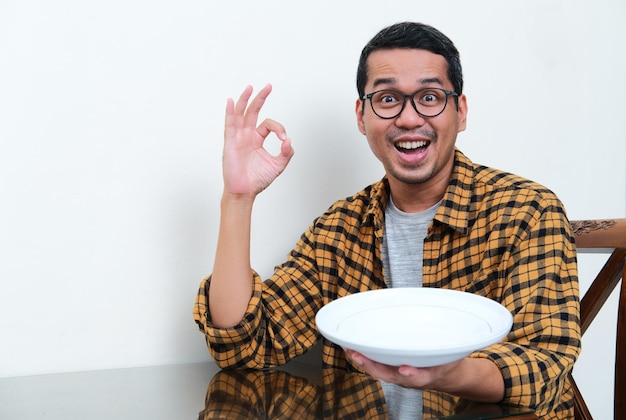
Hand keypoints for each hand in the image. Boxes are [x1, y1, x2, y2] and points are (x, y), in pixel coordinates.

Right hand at [222, 84, 293, 197]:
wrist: (245, 192)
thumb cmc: (258, 180)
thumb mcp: (277, 165)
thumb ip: (286, 153)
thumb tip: (288, 140)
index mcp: (257, 139)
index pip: (268, 124)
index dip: (278, 128)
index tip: (284, 138)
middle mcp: (247, 135)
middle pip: (253, 112)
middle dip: (261, 98)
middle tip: (268, 86)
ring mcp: (238, 137)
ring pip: (241, 114)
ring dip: (245, 100)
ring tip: (250, 87)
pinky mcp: (230, 142)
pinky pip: (229, 125)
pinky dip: (230, 113)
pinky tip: (231, 102)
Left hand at [344, 349, 503, 402]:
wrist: (453, 378)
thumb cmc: (453, 360)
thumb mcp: (458, 351)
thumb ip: (459, 342)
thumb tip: (486, 317)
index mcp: (433, 373)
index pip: (423, 376)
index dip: (413, 374)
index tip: (405, 369)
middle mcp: (415, 376)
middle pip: (392, 375)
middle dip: (373, 367)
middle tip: (357, 355)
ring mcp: (404, 375)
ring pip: (381, 371)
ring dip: (364, 361)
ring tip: (348, 348)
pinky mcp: (396, 369)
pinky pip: (379, 365)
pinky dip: (365, 358)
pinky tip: (353, 348)